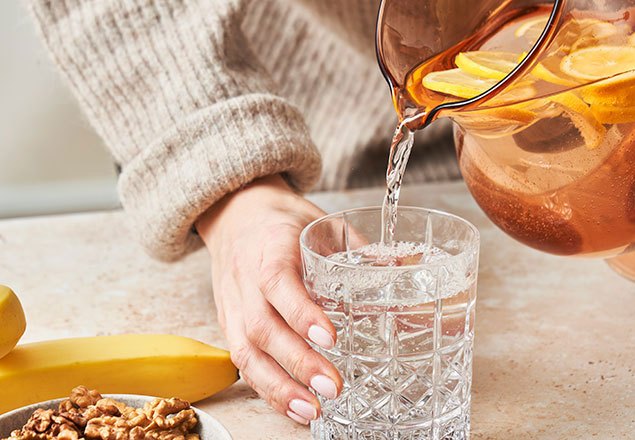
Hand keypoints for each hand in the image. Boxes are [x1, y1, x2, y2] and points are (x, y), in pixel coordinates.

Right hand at [196, 175, 342, 424]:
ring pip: (246, 353)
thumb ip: (357, 252)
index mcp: (270, 249)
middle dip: (298, 361)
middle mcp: (244, 280)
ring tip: (312, 411)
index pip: (277, 282)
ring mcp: (233, 306)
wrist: (234, 215)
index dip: (301, 312)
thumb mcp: (321, 224)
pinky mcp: (229, 326)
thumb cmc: (283, 223)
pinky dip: (268, 391)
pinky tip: (294, 409)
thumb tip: (404, 278)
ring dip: (279, 387)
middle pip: (262, 327)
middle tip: (332, 386)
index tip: (331, 337)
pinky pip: (243, 364)